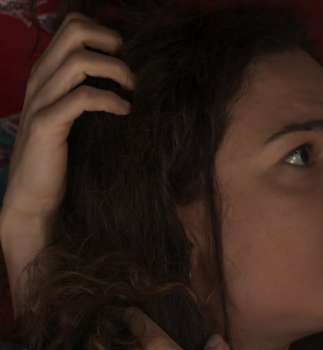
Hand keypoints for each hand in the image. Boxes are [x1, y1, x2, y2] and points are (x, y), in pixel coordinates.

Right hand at [0, 13, 133, 313]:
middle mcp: (40, 80)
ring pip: (80, 61)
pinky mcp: (47, 125)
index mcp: (47, 73)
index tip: (126, 57)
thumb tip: (134, 76)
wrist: (36, 197)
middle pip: (75, 32)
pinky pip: (82, 97)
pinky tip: (125, 112)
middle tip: (130, 72)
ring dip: (117, 71)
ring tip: (133, 92)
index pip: (71, 26)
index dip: (103, 32)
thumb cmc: (65, 157)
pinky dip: (110, 100)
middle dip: (112, 44)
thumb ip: (91, 89)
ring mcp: (41, 101)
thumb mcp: (78, 115)